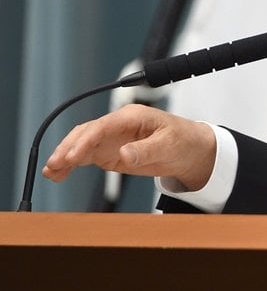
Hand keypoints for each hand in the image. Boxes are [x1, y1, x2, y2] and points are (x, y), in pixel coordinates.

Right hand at [42, 104, 215, 190]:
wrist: (192, 151)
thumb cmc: (184, 141)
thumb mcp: (169, 145)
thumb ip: (146, 150)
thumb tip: (124, 154)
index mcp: (132, 117)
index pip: (102, 126)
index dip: (85, 141)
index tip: (73, 157)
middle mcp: (118, 125)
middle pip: (86, 133)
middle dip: (68, 148)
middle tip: (55, 165)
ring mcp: (112, 139)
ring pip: (81, 144)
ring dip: (65, 156)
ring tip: (51, 172)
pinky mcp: (110, 152)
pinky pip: (86, 156)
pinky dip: (71, 164)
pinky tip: (59, 174)